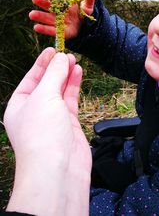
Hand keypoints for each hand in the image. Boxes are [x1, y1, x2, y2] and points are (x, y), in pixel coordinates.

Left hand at [4, 48, 90, 215]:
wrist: (58, 169)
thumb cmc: (42, 134)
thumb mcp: (44, 96)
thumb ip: (54, 75)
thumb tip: (61, 58)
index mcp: (20, 105)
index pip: (31, 78)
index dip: (42, 63)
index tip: (53, 49)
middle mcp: (35, 111)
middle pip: (46, 83)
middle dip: (56, 68)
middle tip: (67, 54)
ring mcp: (53, 117)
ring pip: (60, 90)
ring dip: (67, 75)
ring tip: (74, 61)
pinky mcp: (69, 123)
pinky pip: (70, 100)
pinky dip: (74, 86)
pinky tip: (78, 73)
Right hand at [29, 0, 95, 38]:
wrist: (85, 27)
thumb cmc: (84, 14)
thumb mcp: (88, 6)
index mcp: (66, 3)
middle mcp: (60, 11)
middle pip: (50, 6)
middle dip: (42, 2)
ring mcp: (58, 21)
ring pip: (48, 18)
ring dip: (39, 16)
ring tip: (31, 14)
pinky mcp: (60, 32)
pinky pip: (51, 31)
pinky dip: (44, 29)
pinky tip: (36, 27)